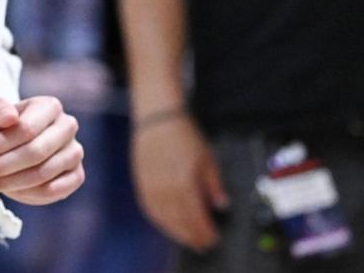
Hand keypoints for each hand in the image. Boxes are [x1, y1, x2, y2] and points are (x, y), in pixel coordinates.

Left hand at [0, 96, 83, 205]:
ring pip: (43, 174)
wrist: (9, 147)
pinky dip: (28, 194)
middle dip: (3, 166)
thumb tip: (10, 118)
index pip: (27, 129)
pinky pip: (54, 191)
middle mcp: (68, 126)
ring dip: (10, 182)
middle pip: (36, 152)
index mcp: (50, 106)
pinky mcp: (77, 175)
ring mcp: (75, 152)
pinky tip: (10, 190)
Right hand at [129, 114, 227, 251]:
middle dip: (193, 236)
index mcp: (185, 183)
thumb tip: (222, 204)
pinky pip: (152, 212)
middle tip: (203, 244)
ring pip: (165, 221)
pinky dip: (162, 223)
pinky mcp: (142, 186)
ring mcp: (152, 189)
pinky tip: (170, 225)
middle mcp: (167, 189)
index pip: (197, 217)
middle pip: (181, 223)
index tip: (213, 238)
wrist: (157, 120)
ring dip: (178, 233)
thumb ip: (215, 185)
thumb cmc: (182, 135)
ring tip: (188, 239)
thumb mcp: (207, 158)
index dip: (205, 232)